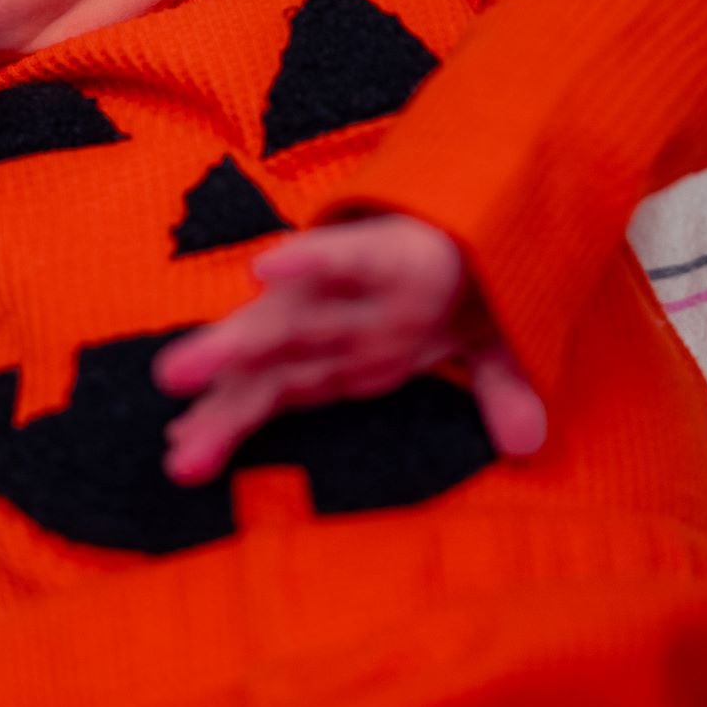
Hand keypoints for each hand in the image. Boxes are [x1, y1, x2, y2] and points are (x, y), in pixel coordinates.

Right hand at [152, 213, 547, 484]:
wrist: (458, 257)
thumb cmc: (478, 279)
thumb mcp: (505, 320)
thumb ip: (509, 375)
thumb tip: (530, 442)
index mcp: (398, 266)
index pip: (353, 258)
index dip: (313, 263)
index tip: (266, 271)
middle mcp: (343, 298)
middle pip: (285, 319)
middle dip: (232, 345)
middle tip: (176, 374)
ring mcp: (319, 329)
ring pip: (260, 364)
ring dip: (219, 401)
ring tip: (179, 449)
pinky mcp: (310, 361)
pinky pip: (266, 391)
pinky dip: (230, 416)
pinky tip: (188, 443)